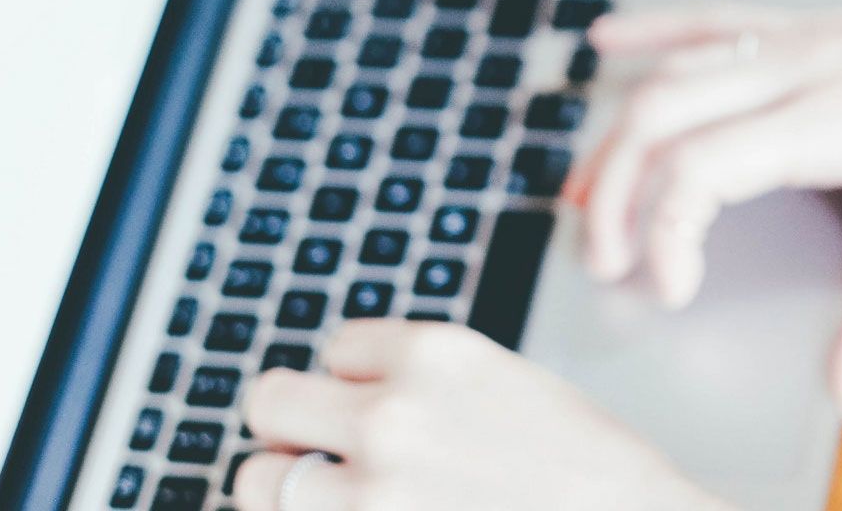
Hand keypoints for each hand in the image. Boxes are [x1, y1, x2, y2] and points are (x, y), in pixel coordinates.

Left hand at [234, 320, 731, 510]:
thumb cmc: (585, 469)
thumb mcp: (504, 383)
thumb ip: (422, 380)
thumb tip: (346, 394)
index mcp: (432, 353)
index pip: (333, 347)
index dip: (356, 382)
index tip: (385, 407)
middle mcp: (389, 416)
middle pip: (269, 402)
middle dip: (295, 428)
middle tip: (328, 454)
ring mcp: (372, 495)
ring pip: (256, 482)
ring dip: (289, 490)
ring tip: (338, 498)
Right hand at [569, 0, 841, 425]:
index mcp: (830, 119)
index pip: (702, 167)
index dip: (666, 234)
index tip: (674, 292)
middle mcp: (804, 67)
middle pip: (664, 113)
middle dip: (613, 188)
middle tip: (604, 260)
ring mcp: (804, 38)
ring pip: (679, 70)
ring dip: (620, 130)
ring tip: (581, 194)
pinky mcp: (813, 27)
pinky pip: (717, 19)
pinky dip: (657, 31)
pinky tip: (608, 43)